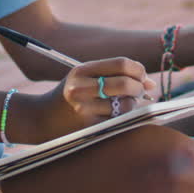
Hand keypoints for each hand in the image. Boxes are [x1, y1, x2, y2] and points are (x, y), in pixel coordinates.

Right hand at [29, 58, 156, 141]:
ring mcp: (84, 110)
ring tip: (126, 104)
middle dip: (139, 87)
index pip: (121, 63)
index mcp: (81, 70)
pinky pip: (119, 121)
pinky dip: (125, 118)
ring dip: (133, 105)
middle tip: (140, 91)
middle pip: (125, 84)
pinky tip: (118, 116)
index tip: (141, 76)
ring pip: (126, 106)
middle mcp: (81, 88)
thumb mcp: (85, 77)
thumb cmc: (71, 95)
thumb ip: (116, 75)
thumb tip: (151, 83)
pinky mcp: (88, 128)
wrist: (42, 118)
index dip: (138, 70)